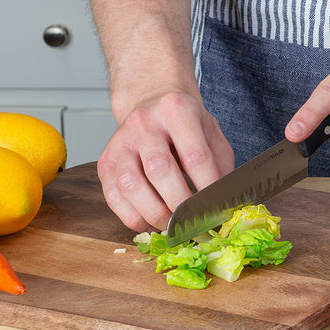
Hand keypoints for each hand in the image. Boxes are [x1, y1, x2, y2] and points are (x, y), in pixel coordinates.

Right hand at [96, 91, 234, 231]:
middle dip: (180, 205)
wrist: (152, 103)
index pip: (195, 156)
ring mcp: (120, 142)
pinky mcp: (105, 161)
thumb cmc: (186, 123)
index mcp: (178, 111)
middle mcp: (144, 123)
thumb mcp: (211, 133)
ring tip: (173, 226)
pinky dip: (133, 217)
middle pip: (160, 170)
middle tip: (195, 224)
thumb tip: (224, 203)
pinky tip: (151, 223)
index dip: (207, 188)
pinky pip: (113, 196)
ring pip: (131, 185)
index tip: (217, 210)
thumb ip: (220, 164)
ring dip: (154, 214)